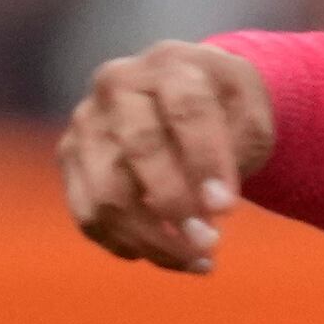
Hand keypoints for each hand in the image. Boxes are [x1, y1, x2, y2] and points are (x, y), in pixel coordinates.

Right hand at [60, 40, 272, 272]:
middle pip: (140, 150)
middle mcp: (118, 85)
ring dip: (154, 239)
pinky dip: (128, 245)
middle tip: (211, 243)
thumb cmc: (228, 108)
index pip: (187, 110)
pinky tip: (168, 256)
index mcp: (171, 63)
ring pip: (108, 193)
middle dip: (177, 205)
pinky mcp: (71, 157)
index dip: (207, 163)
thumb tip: (210, 207)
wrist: (191, 95)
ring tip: (199, 260)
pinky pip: (89, 215)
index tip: (227, 210)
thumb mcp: (252, 113)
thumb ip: (242, 147)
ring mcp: (87, 121)